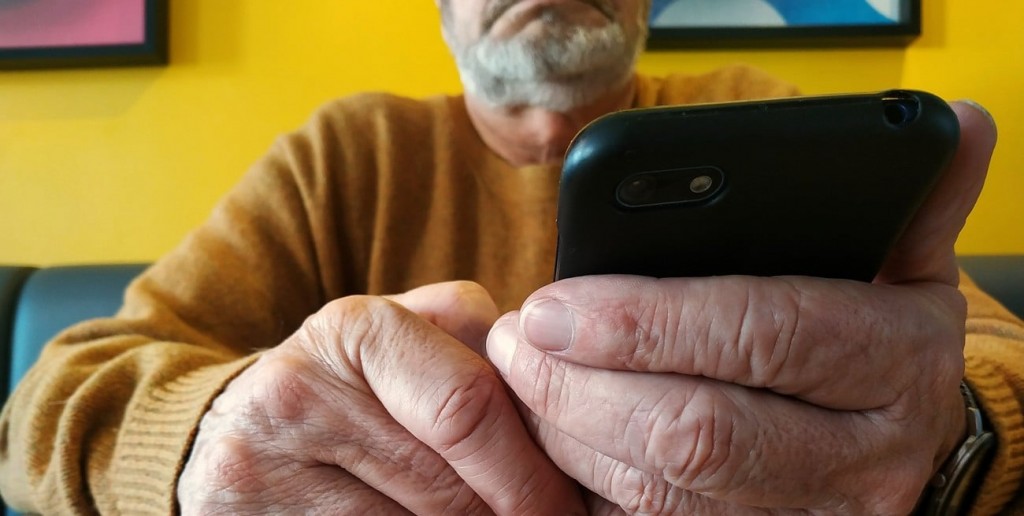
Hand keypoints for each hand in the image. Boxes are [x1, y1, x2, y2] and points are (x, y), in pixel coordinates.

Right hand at [178, 281, 584, 514]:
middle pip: (447, 485)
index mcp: (357, 329)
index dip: (531, 469)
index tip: (570, 504)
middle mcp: (299, 388)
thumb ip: (475, 346)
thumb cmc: (347, 386)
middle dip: (511, 515)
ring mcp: (261, 463)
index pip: (469, 406)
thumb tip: (566, 398)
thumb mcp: (402, 340)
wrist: (232, 432)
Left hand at [486, 101, 997, 513]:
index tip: (555, 304)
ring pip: (660, 491)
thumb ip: (908, 203)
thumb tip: (954, 125)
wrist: (904, 445)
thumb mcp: (904, 265)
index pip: (761, 336)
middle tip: (518, 338)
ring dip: (568, 434)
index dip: (648, 322)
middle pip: (696, 432)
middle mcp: (861, 459)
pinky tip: (543, 431)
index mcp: (896, 363)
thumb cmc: (878, 336)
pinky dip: (582, 482)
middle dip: (583, 387)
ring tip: (518, 373)